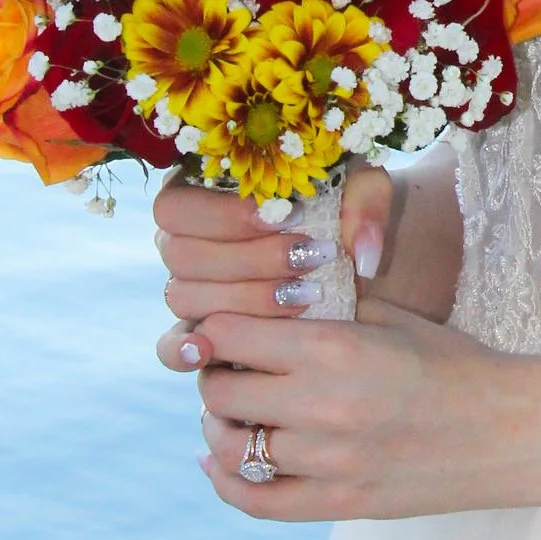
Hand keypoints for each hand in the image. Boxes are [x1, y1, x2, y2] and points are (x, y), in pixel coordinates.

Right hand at [153, 164, 394, 352]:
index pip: (179, 205)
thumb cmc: (347, 208)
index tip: (286, 217)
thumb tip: (362, 251)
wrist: (357, 252)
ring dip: (246, 300)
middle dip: (250, 260)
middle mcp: (183, 239)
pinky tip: (208, 351)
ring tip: (306, 296)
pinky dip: (184, 350)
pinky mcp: (203, 329)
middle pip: (183, 255)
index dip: (225, 215)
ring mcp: (189, 286)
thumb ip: (367, 201)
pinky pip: (174, 345)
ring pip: (186, 297)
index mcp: (200, 191)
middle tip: (309, 259)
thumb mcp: (364, 188)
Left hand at [176, 297, 540, 521]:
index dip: (215, 328)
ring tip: (232, 412)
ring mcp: (329, 463)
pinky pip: (255, 501)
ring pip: (230, 449)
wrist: (509, 430)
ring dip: (219, 426)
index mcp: (335, 348)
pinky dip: (225, 481)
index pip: (230, 335)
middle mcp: (323, 406)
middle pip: (220, 393)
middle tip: (228, 367)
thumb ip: (325, 308)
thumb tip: (262, 301)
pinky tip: (220, 461)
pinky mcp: (339, 504)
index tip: (220, 328)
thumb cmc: (452, 362)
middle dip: (216, 375)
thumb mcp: (391, 316)